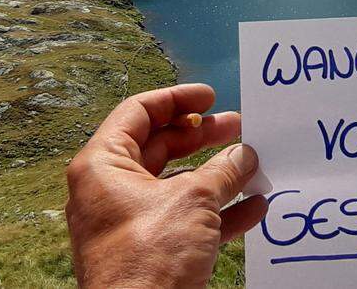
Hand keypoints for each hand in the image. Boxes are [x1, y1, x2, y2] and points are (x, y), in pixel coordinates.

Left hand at [65, 83, 267, 288]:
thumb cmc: (148, 259)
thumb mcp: (193, 201)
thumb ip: (223, 170)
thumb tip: (245, 154)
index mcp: (102, 166)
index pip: (138, 112)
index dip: (177, 100)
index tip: (211, 97)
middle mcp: (110, 190)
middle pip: (160, 147)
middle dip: (204, 136)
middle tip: (239, 127)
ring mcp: (130, 222)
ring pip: (177, 185)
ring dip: (218, 175)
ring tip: (253, 164)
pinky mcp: (150, 251)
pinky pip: (185, 220)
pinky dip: (218, 212)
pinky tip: (252, 208)